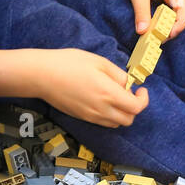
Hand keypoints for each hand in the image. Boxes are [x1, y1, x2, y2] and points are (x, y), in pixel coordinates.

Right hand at [34, 48, 148, 126]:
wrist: (42, 75)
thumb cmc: (69, 63)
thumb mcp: (98, 61)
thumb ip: (117, 74)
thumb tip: (128, 84)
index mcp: (109, 94)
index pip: (136, 108)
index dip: (143, 100)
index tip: (140, 89)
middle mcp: (102, 110)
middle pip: (129, 120)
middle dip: (134, 108)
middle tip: (129, 93)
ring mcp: (92, 116)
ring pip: (116, 124)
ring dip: (122, 113)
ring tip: (115, 97)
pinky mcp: (83, 118)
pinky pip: (104, 122)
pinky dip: (110, 116)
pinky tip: (103, 101)